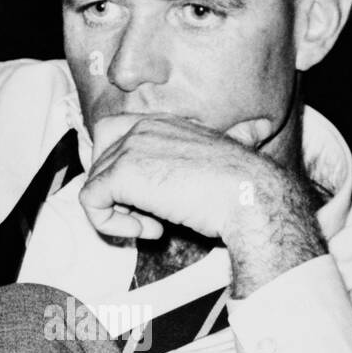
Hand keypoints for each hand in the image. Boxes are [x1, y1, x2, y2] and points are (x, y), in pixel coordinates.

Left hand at [80, 113, 276, 241]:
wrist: (250, 196)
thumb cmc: (244, 186)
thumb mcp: (223, 160)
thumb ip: (219, 147)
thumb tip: (262, 128)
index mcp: (162, 121)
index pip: (114, 137)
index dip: (122, 173)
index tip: (152, 199)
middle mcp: (142, 127)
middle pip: (99, 161)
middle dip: (117, 193)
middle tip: (150, 215)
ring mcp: (130, 147)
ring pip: (94, 183)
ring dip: (119, 213)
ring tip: (155, 226)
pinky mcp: (122, 174)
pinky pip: (89, 201)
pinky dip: (109, 224)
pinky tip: (148, 231)